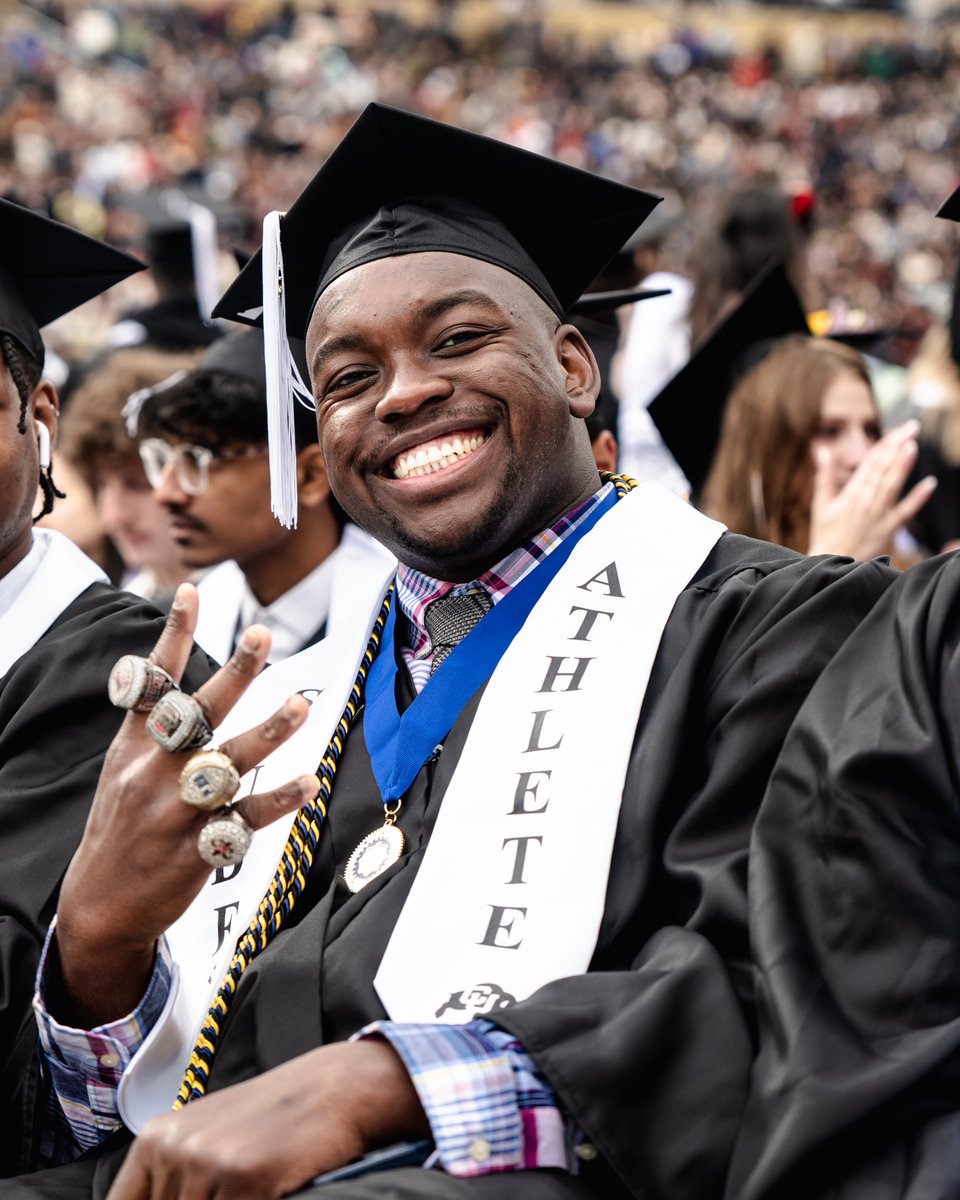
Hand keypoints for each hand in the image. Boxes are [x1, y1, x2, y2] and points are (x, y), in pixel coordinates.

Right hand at [53, 584, 317, 1026]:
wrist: (102, 903)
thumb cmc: (121, 821)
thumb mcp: (121, 764)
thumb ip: (147, 717)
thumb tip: (162, 659)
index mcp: (135, 746)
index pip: (153, 682)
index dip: (172, 635)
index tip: (191, 592)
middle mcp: (155, 771)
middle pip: (198, 713)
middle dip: (232, 672)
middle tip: (262, 635)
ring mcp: (178, 809)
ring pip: (229, 763)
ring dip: (268, 732)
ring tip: (298, 706)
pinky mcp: (201, 845)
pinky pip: (247, 819)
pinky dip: (280, 800)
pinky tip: (309, 782)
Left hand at [106, 1040, 429, 1199]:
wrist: (335, 1087)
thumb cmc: (277, 1115)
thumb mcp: (211, 1140)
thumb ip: (176, 1181)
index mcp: (157, 1138)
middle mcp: (174, 1149)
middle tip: (236, 1191)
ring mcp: (208, 1163)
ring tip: (255, 1187)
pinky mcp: (245, 1178)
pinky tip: (271, 1191)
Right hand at [807, 420, 936, 559]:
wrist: (831, 565)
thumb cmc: (825, 535)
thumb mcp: (820, 504)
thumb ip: (824, 476)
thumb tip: (822, 450)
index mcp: (850, 493)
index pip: (870, 462)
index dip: (885, 444)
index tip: (898, 430)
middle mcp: (865, 501)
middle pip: (883, 468)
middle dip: (898, 446)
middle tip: (912, 427)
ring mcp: (878, 515)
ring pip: (892, 485)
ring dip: (903, 465)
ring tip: (914, 446)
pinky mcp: (888, 529)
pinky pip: (905, 512)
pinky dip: (918, 498)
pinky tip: (930, 483)